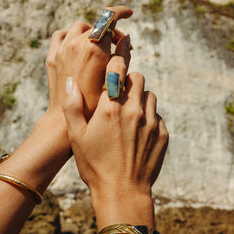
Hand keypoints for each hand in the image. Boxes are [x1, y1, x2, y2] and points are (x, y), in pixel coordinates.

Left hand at [45, 6, 132, 120]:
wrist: (64, 119)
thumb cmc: (93, 105)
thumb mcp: (112, 80)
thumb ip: (120, 56)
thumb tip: (126, 38)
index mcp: (94, 49)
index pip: (109, 19)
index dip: (121, 12)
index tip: (129, 13)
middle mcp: (76, 44)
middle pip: (98, 26)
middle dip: (111, 33)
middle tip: (119, 48)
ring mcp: (62, 49)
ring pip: (80, 27)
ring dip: (92, 32)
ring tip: (100, 46)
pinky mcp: (52, 56)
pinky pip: (62, 34)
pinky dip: (72, 34)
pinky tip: (78, 44)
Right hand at [62, 48, 168, 229]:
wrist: (122, 191)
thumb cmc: (95, 164)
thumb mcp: (76, 136)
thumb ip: (72, 106)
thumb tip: (72, 81)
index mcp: (110, 107)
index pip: (118, 68)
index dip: (119, 54)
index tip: (122, 42)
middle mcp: (133, 110)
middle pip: (137, 77)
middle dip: (128, 79)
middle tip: (119, 92)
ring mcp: (151, 121)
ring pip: (149, 94)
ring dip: (140, 97)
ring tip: (129, 113)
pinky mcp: (162, 133)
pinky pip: (157, 114)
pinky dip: (149, 115)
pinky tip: (139, 131)